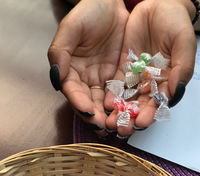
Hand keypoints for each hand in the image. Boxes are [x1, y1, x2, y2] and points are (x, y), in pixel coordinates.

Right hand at [48, 0, 128, 135]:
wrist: (112, 4)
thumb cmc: (89, 12)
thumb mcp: (71, 28)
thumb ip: (60, 52)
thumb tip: (57, 77)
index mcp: (71, 71)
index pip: (73, 91)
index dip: (79, 102)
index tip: (87, 111)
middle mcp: (86, 80)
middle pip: (89, 102)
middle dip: (95, 116)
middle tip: (103, 126)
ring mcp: (103, 80)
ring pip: (105, 103)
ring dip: (110, 116)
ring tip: (116, 126)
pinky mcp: (119, 78)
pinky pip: (122, 94)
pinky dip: (124, 105)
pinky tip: (129, 114)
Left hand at [105, 0, 196, 136]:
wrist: (158, 4)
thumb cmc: (175, 22)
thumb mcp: (182, 42)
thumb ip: (181, 67)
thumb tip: (175, 91)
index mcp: (167, 81)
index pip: (159, 102)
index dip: (150, 113)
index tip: (142, 123)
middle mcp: (151, 83)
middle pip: (140, 105)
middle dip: (131, 118)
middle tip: (121, 129)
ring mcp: (136, 77)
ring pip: (126, 99)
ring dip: (118, 112)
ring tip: (110, 123)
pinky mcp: (123, 70)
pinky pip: (116, 85)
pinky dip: (110, 96)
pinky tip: (104, 105)